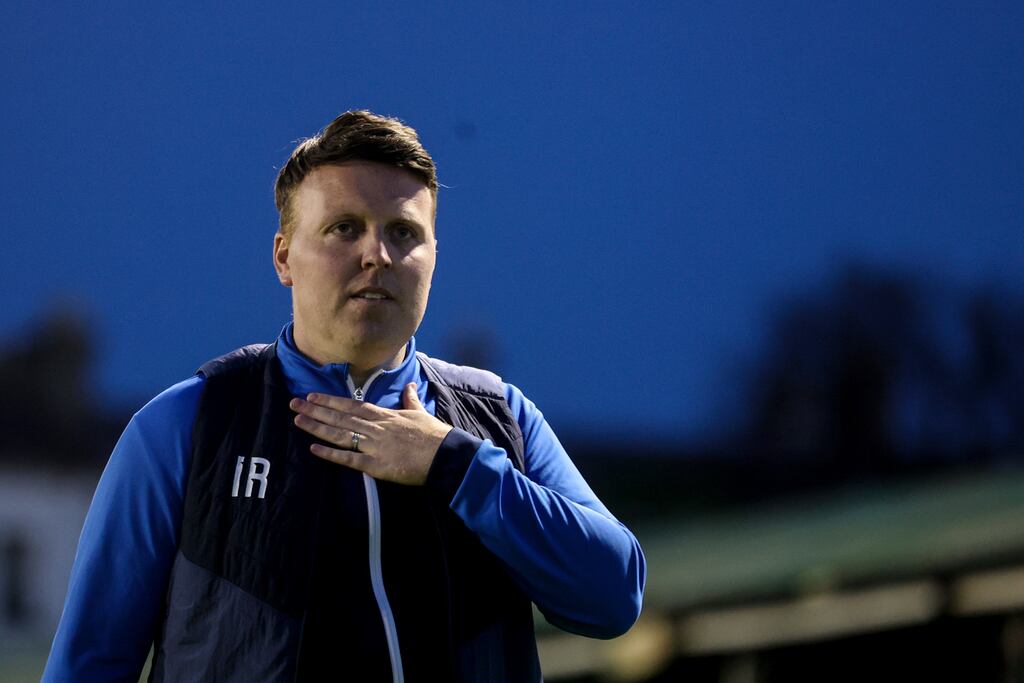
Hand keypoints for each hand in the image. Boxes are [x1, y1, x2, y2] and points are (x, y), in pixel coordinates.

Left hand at [288, 383, 452, 484]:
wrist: (445, 456)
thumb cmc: (434, 435)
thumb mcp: (421, 413)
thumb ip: (411, 400)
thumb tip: (410, 387)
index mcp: (385, 415)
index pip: (352, 405)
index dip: (331, 401)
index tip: (312, 396)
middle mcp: (375, 428)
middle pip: (340, 418)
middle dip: (316, 410)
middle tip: (293, 404)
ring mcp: (374, 446)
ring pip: (340, 434)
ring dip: (318, 427)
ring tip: (298, 421)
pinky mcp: (376, 465)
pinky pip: (349, 459)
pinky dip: (331, 454)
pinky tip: (314, 449)